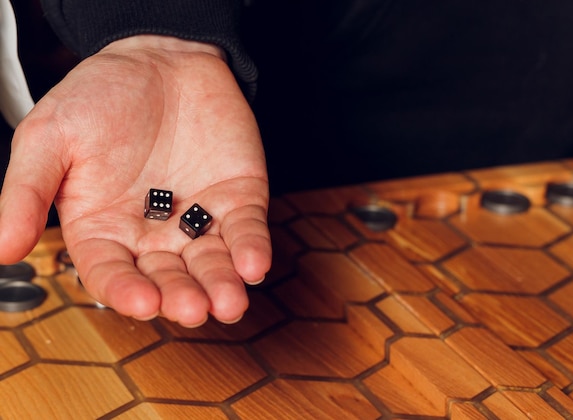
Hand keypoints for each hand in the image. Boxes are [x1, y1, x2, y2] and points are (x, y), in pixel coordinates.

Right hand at [0, 35, 270, 325]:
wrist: (160, 58)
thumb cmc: (99, 97)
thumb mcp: (50, 137)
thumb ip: (26, 192)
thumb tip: (2, 250)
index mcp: (104, 229)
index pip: (113, 274)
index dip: (125, 292)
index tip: (141, 302)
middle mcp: (153, 234)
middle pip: (168, 279)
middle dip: (181, 296)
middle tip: (193, 309)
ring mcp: (199, 219)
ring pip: (212, 263)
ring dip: (222, 285)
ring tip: (229, 302)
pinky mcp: (238, 200)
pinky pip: (246, 231)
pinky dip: (252, 249)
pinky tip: (254, 265)